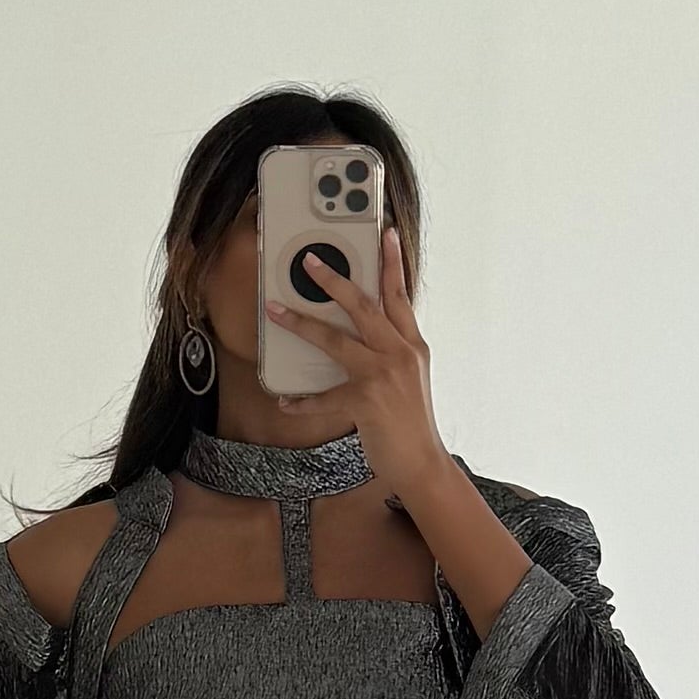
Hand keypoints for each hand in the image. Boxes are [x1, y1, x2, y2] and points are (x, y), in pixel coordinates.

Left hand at [264, 225, 447, 498]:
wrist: (422, 463)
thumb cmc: (411, 424)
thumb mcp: (410, 379)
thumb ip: (392, 351)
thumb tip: (366, 331)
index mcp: (412, 345)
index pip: (400, 296)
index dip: (392, 263)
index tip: (385, 234)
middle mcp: (400, 354)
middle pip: (364, 306)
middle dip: (334, 281)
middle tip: (310, 261)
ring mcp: (383, 376)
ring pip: (336, 340)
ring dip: (302, 323)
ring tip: (275, 310)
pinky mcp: (366, 402)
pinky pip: (325, 397)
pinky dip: (303, 401)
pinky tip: (285, 401)